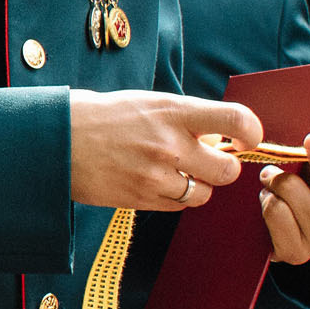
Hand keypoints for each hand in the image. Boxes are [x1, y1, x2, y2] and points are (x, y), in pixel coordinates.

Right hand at [68, 90, 258, 210]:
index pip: (236, 120)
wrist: (57, 138)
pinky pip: (177, 206)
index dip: (251, 133)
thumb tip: (223, 136)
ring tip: (176, 172)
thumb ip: (187, 117)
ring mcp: (154, 175)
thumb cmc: (105, 116)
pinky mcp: (141, 199)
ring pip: (204, 194)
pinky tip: (156, 181)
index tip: (245, 138)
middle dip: (224, 167)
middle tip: (208, 159)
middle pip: (228, 170)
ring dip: (198, 185)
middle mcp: (168, 144)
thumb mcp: (149, 102)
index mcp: (173, 111)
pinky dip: (174, 197)